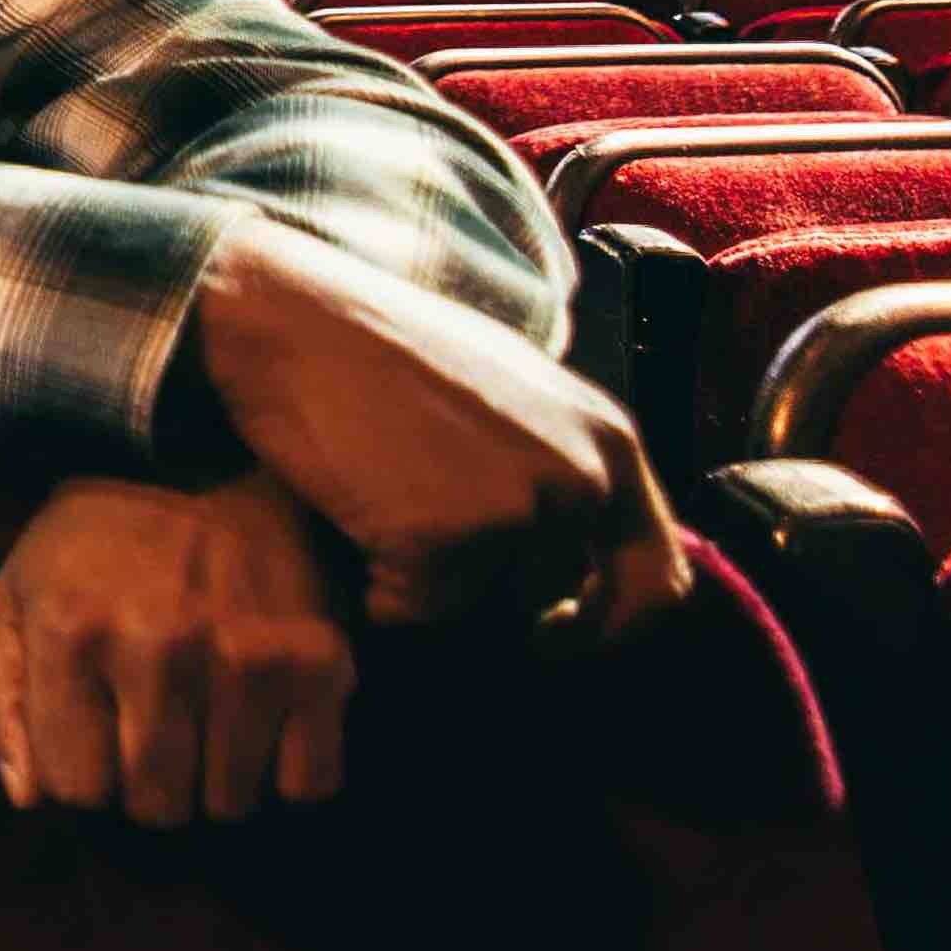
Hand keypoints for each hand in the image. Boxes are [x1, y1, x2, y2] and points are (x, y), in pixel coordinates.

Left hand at [0, 471, 355, 824]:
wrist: (207, 463)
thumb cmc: (97, 543)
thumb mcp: (15, 596)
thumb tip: (29, 799)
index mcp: (69, 630)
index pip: (75, 788)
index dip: (84, 775)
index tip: (96, 741)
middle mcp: (157, 647)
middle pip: (156, 806)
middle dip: (150, 787)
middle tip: (157, 734)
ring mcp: (245, 657)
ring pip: (230, 804)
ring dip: (217, 780)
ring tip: (207, 718)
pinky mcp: (320, 662)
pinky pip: (307, 783)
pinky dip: (288, 770)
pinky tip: (264, 721)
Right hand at [186, 215, 691, 629]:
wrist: (291, 319)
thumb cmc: (383, 350)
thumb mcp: (514, 391)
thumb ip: (564, 461)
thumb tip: (579, 549)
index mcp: (610, 441)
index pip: (660, 576)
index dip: (614, 624)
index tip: (557, 631)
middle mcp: (584, 478)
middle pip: (567, 606)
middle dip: (506, 614)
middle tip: (450, 586)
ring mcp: (520, 510)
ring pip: (486, 609)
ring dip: (432, 589)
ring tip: (380, 514)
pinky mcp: (448, 539)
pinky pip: (412, 611)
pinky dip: (374, 591)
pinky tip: (347, 522)